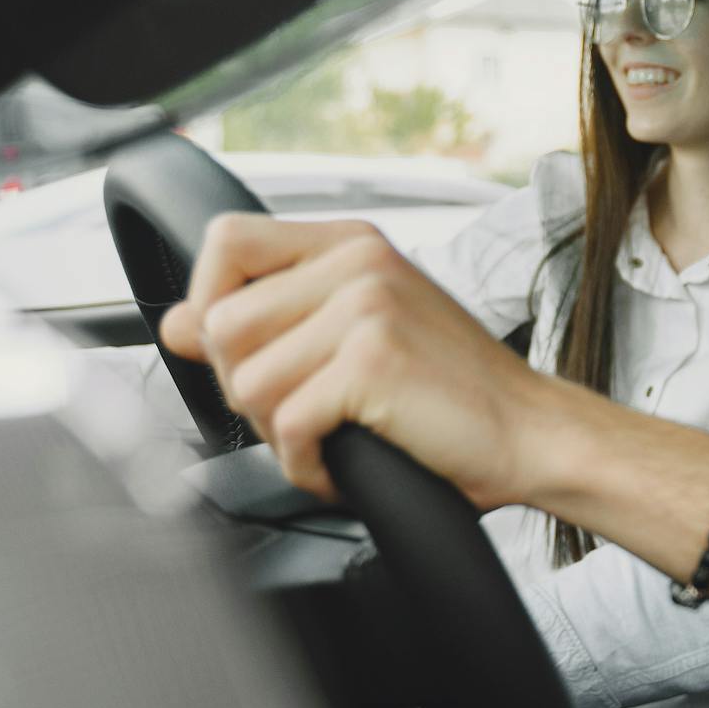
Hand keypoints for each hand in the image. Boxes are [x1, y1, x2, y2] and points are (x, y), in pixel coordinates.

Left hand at [156, 215, 552, 505]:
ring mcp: (366, 307)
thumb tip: (177, 326)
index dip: (208, 302)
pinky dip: (307, 465)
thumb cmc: (453, 394)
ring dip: (278, 432)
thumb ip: (272, 319)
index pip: (226, 242)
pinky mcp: (372, 361)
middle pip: (222, 324)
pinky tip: (342, 464)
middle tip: (305, 413)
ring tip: (331, 438)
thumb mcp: (363, 332)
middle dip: (246, 390)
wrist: (531, 434)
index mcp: (353, 245)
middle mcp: (358, 263)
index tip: (240, 352)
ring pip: (246, 381)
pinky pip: (288, 425)